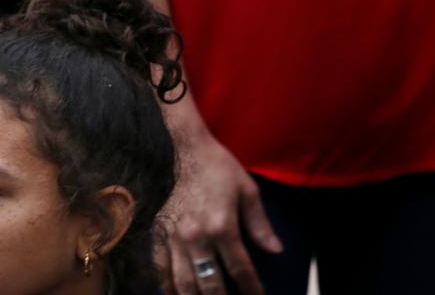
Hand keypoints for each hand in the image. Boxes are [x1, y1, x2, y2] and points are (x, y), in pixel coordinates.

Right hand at [156, 133, 281, 294]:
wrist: (188, 153)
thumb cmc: (222, 170)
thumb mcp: (249, 192)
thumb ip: (261, 225)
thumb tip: (276, 250)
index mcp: (223, 225)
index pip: (240, 268)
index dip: (250, 287)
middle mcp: (197, 236)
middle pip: (210, 283)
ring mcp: (174, 239)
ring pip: (183, 283)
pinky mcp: (158, 236)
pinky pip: (160, 270)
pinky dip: (168, 288)